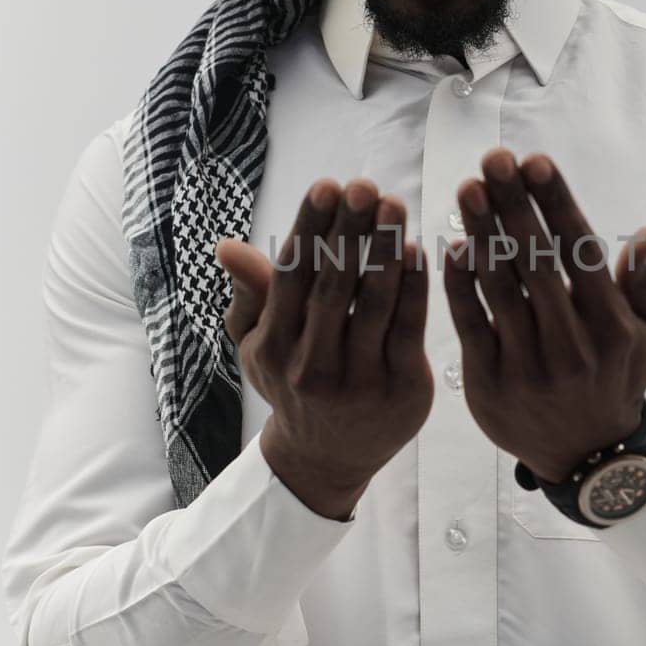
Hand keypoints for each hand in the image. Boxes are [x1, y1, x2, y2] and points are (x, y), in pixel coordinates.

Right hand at [215, 179, 432, 516]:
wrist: (325, 461)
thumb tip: (226, 246)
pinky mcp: (402, 390)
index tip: (326, 186)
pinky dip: (415, 288)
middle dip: (351, 230)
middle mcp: (311, 365)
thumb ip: (251, 294)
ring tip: (395, 206)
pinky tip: (419, 249)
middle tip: (365, 185)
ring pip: (375, 304)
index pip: (292, 276)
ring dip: (385, 250)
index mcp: (274, 346)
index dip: (310, 229)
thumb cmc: (292, 383)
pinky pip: (409, 328)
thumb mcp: (259, 345)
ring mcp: (358, 381)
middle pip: (334, 285)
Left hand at [443, 149, 645, 482]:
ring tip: (468, 189)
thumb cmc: (618, 379)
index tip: (537, 161)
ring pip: (500, 289)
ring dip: (482, 234)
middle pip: (536, 263)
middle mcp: (571, 346)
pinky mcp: (489, 383)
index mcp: (612, 327)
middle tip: (493, 159)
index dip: (557, 204)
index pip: (581, 253)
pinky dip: (460, 284)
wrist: (586, 456)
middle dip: (513, 205)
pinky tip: (453, 246)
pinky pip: (469, 324)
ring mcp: (528, 367)